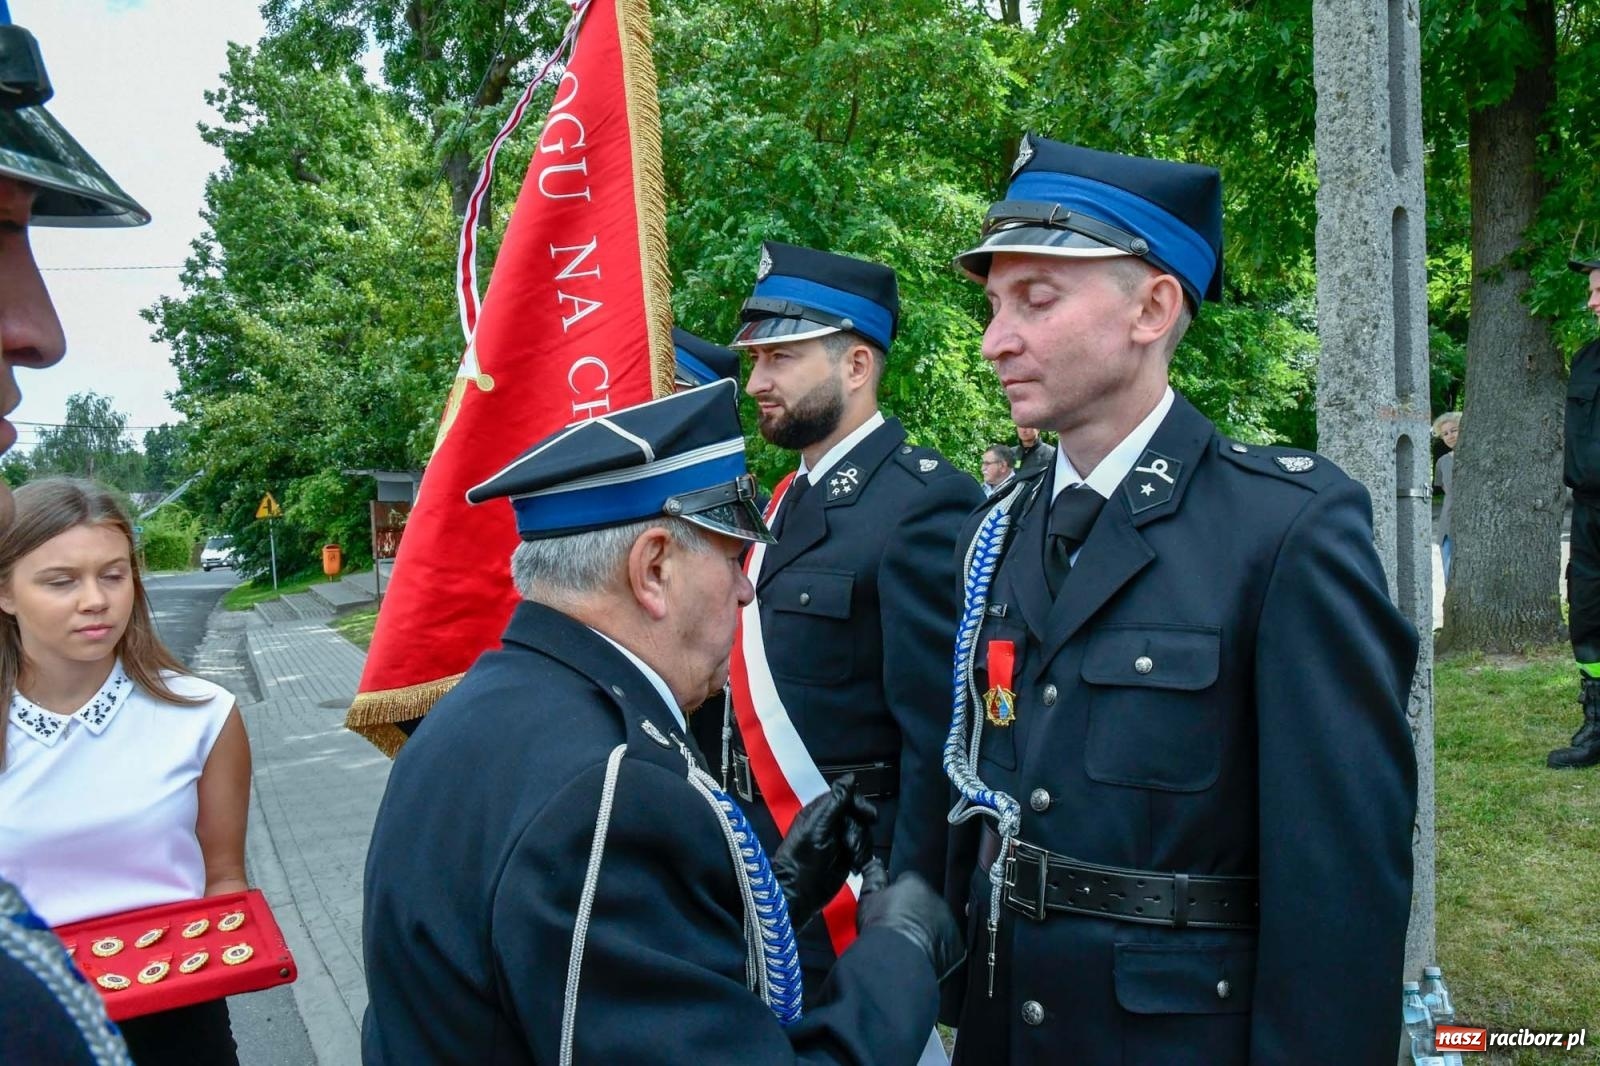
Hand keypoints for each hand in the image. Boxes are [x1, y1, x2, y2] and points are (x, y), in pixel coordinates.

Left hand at [770, 773, 877, 930]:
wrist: (799, 894)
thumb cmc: (802, 859)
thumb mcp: (818, 827)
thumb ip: (835, 802)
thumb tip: (849, 778)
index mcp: (820, 812)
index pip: (846, 797)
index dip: (859, 805)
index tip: (869, 816)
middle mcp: (830, 824)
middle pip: (858, 816)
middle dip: (859, 831)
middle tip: (852, 846)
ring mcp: (839, 841)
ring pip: (862, 833)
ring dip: (861, 846)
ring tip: (852, 859)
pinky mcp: (846, 857)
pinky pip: (863, 849)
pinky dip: (862, 856)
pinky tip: (855, 865)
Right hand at [855, 860, 964, 981]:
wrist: (896, 962)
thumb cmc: (880, 928)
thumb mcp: (868, 898)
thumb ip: (874, 876)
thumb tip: (875, 863)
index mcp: (916, 884)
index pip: (908, 881)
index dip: (897, 894)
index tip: (889, 908)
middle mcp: (937, 899)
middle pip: (925, 901)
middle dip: (915, 911)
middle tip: (898, 927)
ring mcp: (949, 923)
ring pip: (938, 921)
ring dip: (928, 929)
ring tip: (909, 944)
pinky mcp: (957, 946)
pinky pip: (947, 944)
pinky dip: (938, 948)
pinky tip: (922, 955)